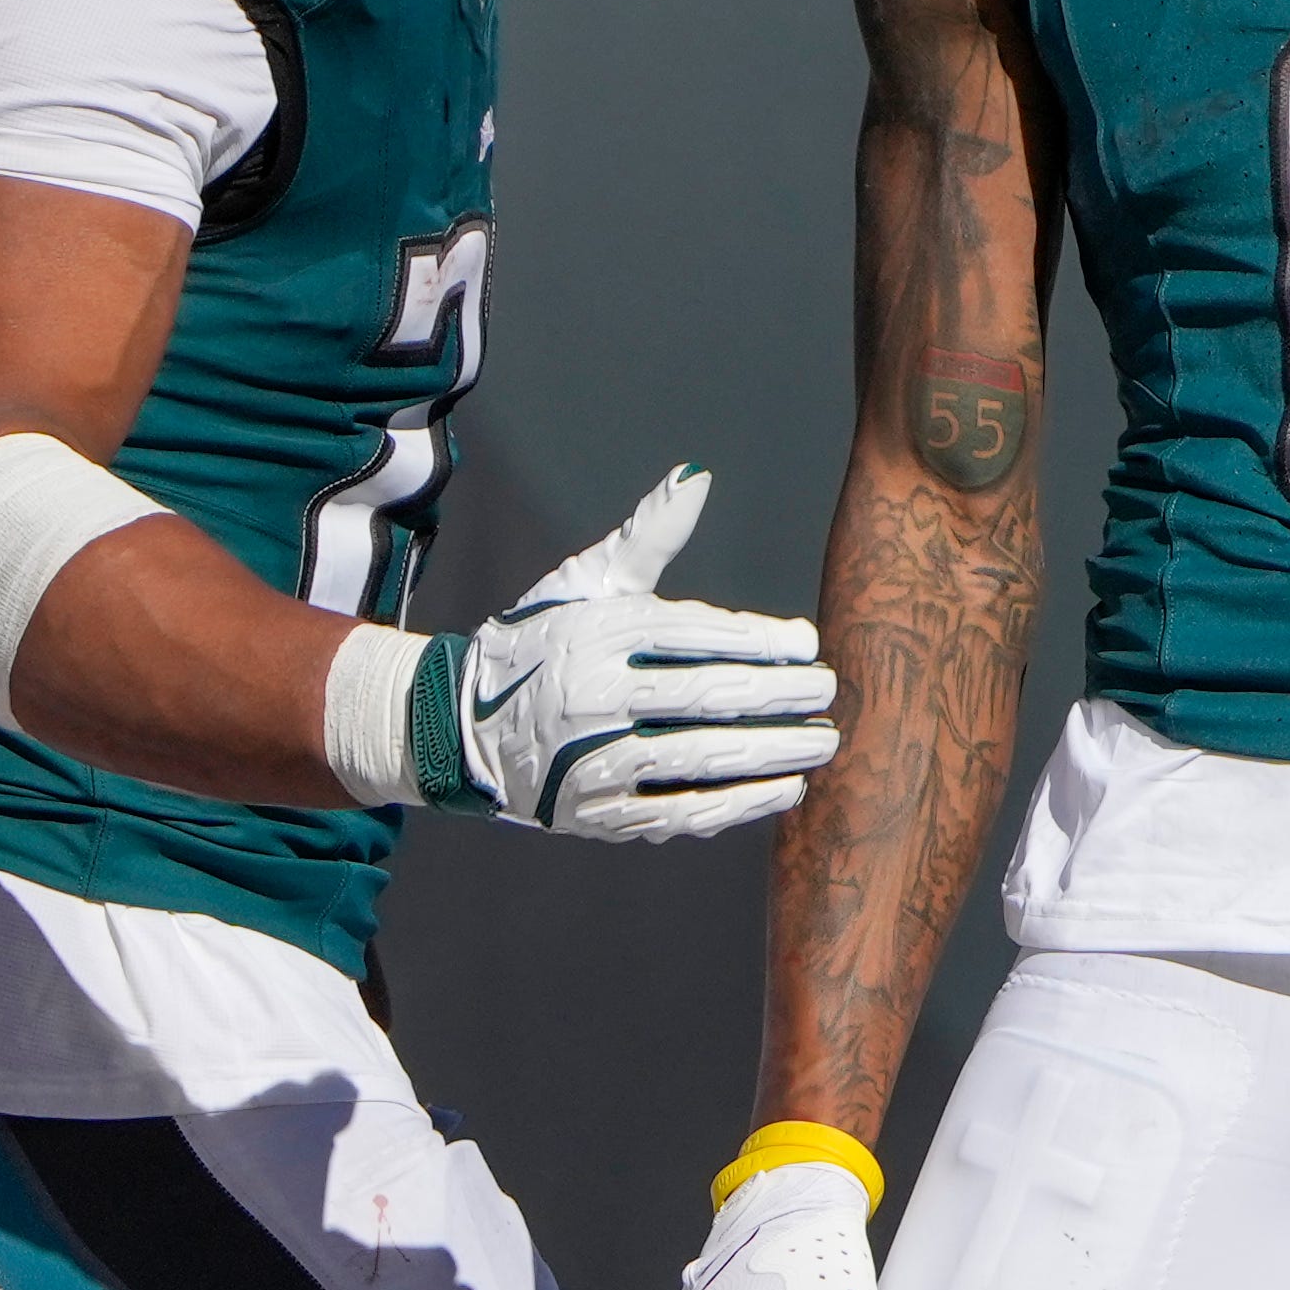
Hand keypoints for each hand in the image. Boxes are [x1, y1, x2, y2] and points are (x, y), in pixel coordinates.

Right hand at [437, 466, 835, 838]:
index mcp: (596, 633)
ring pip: (700, 758)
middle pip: (704, 698)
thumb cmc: (541, 641)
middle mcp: (593, 697)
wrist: (461, 725)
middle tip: (829, 692)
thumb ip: (648, 535)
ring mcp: (592, 761)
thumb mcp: (586, 580)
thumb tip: (698, 476)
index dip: (759, 642)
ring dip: (770, 753)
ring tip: (821, 743)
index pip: (695, 636)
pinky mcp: (597, 813)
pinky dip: (738, 804)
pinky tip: (785, 789)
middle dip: (777, 696)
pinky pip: (680, 811)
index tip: (808, 644)